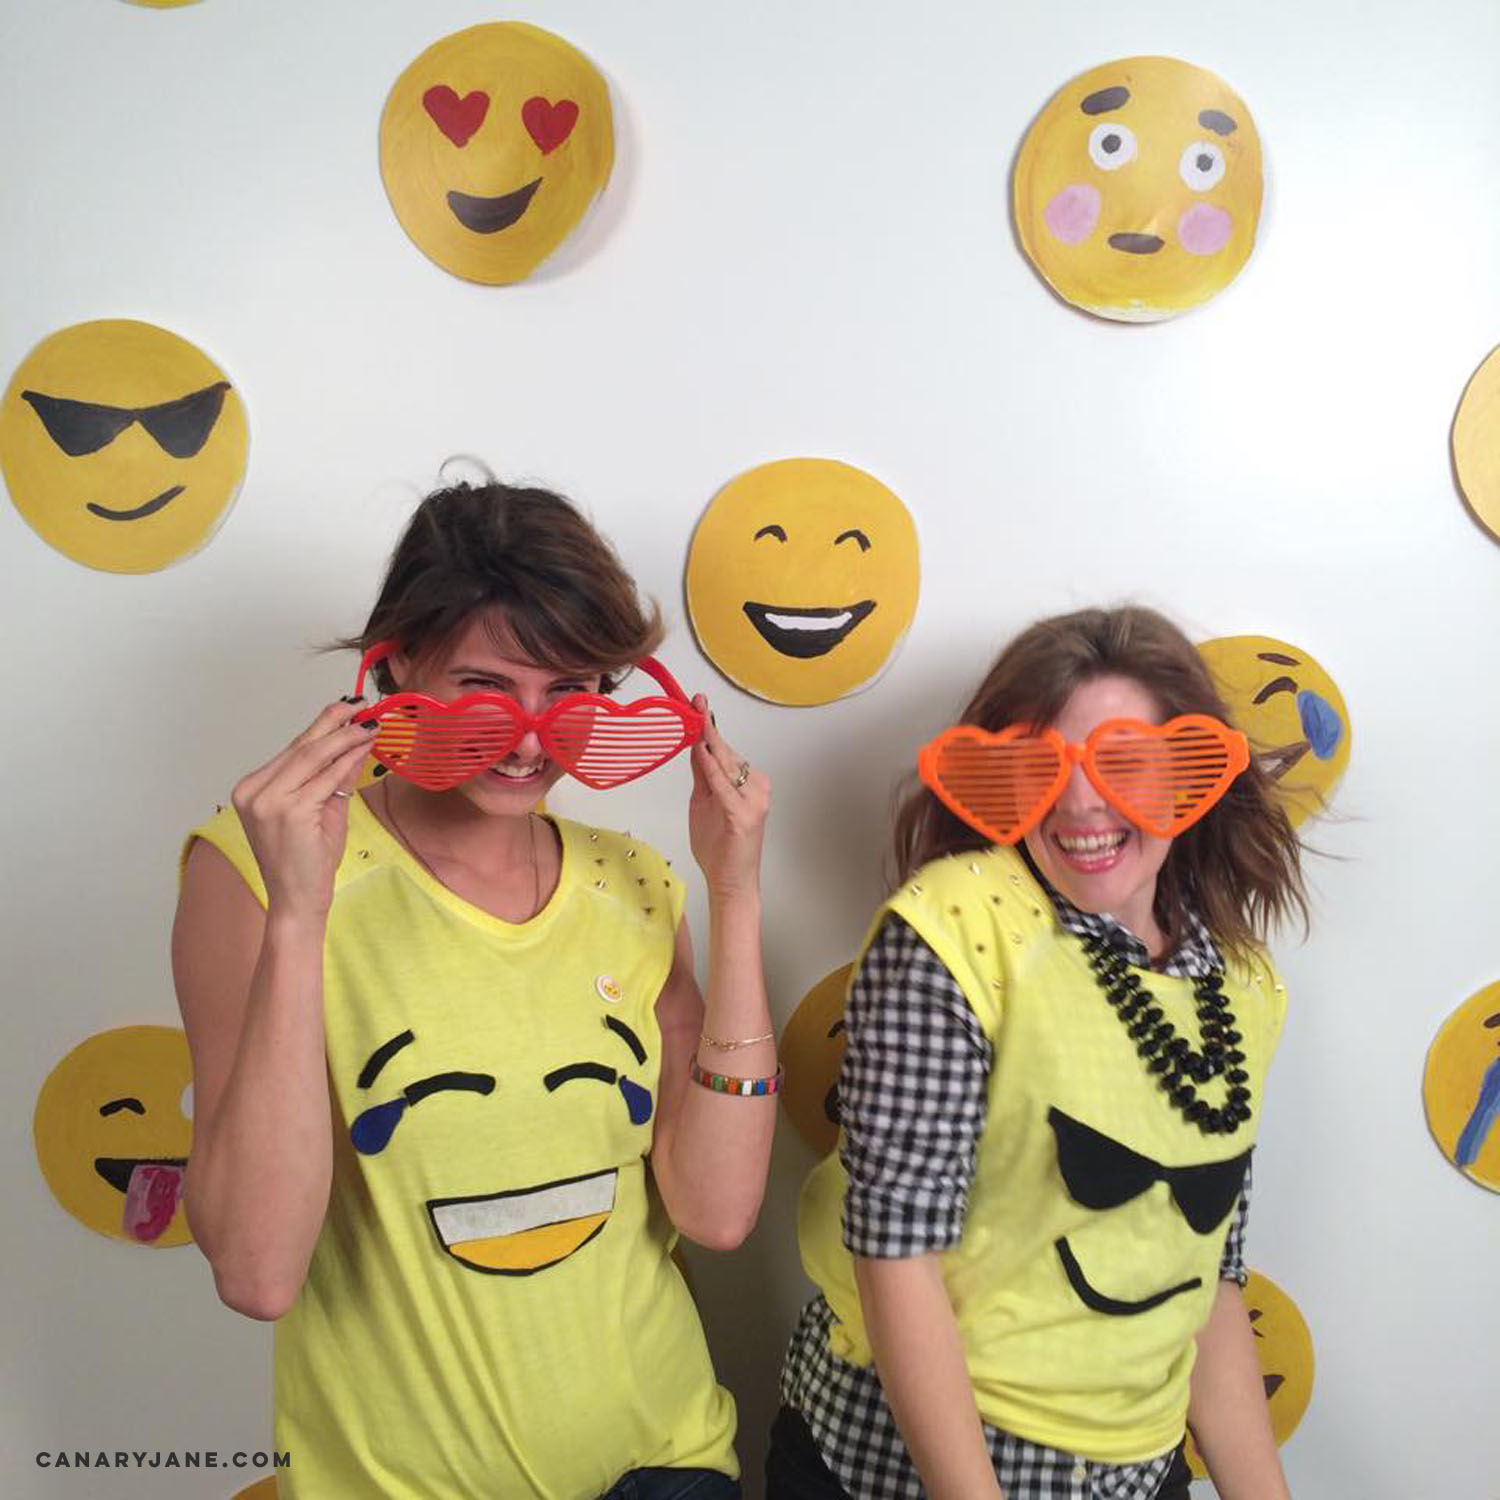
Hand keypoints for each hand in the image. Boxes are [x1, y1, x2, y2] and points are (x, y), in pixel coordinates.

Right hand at [231, 700, 377, 918]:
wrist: (297, 900)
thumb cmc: (307, 861)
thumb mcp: (323, 809)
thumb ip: (336, 775)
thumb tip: (357, 740)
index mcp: (252, 789)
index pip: (292, 750)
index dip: (322, 726)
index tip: (347, 709)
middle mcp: (254, 791)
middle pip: (301, 747)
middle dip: (334, 722)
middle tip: (362, 706)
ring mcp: (268, 801)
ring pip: (313, 757)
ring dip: (345, 737)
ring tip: (369, 724)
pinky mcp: (289, 811)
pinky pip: (325, 778)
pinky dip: (347, 759)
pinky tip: (364, 746)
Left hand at [687, 695, 768, 901]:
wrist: (730, 881)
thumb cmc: (719, 847)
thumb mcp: (704, 802)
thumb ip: (703, 776)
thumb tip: (695, 746)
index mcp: (749, 785)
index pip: (727, 752)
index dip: (711, 727)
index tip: (700, 704)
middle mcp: (756, 789)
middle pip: (728, 754)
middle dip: (709, 728)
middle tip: (697, 702)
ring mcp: (753, 802)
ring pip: (728, 765)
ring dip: (711, 742)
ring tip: (697, 718)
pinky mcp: (743, 815)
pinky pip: (725, 787)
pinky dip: (712, 768)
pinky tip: (702, 751)